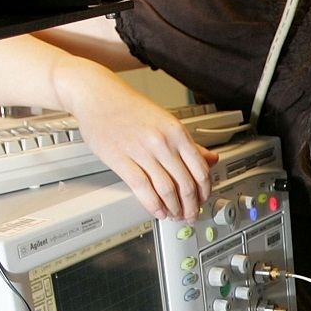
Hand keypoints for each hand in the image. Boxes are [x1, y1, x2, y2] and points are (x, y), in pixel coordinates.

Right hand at [60, 64, 216, 220]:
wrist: (98, 96)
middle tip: (190, 213)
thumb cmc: (130, 107)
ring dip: (173, 208)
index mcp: (176, 132)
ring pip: (166, 190)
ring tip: (175, 214)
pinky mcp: (120, 159)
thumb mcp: (166, 121)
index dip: (205, 190)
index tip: (203, 198)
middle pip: (185, 184)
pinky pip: (142, 188)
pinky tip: (158, 210)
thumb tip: (211, 159)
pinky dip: (153, 204)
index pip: (200, 169)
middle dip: (191, 205)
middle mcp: (161, 142)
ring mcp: (141, 151)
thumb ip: (189, 143)